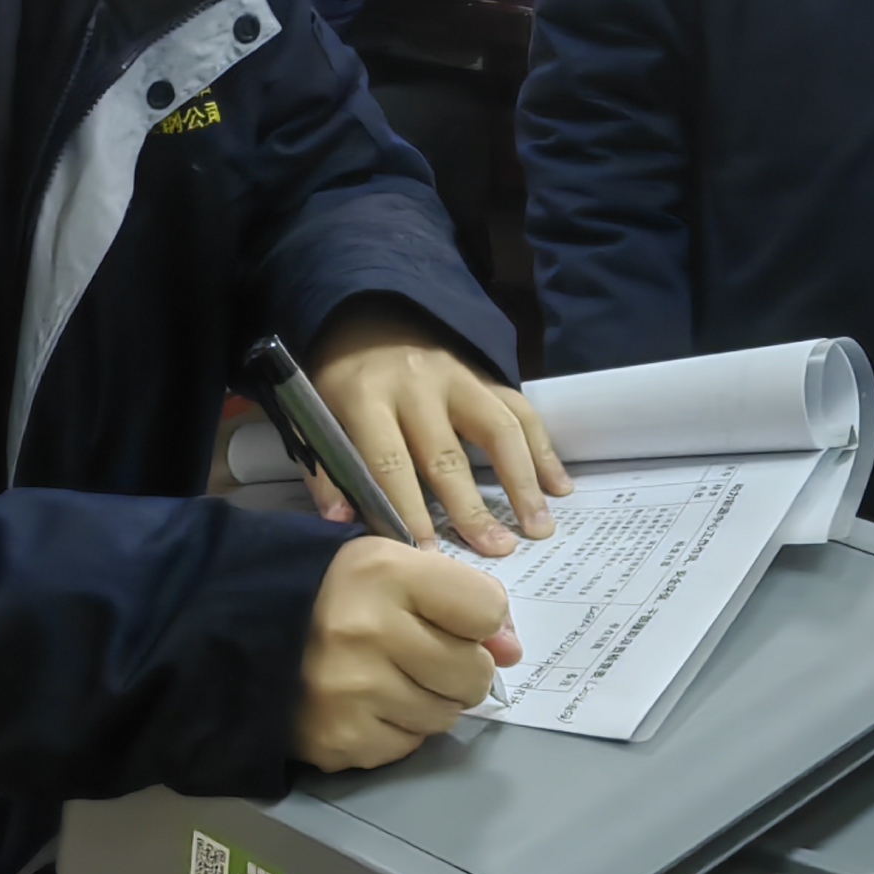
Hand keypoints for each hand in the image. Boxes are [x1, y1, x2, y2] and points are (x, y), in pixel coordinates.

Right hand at [293, 539, 516, 771]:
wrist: (235, 629)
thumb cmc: (329, 593)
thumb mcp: (390, 566)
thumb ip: (458, 597)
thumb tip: (511, 652)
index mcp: (385, 574)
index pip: (485, 610)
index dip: (478, 621)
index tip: (453, 622)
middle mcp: (369, 631)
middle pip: (473, 673)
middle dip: (460, 669)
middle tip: (424, 658)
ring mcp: (352, 692)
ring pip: (443, 717)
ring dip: (428, 702)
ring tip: (387, 678)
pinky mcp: (339, 740)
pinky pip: (405, 746)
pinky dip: (394, 730)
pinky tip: (363, 704)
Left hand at [304, 300, 566, 552]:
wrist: (368, 319)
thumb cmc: (340, 384)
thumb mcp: (313, 419)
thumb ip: (325, 472)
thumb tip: (342, 521)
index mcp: (365, 397)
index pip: (388, 461)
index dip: (408, 510)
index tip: (428, 554)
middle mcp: (416, 386)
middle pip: (446, 454)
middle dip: (471, 508)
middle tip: (497, 551)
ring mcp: (458, 376)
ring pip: (498, 429)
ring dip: (523, 481)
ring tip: (540, 527)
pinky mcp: (485, 375)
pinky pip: (520, 411)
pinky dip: (543, 449)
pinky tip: (559, 486)